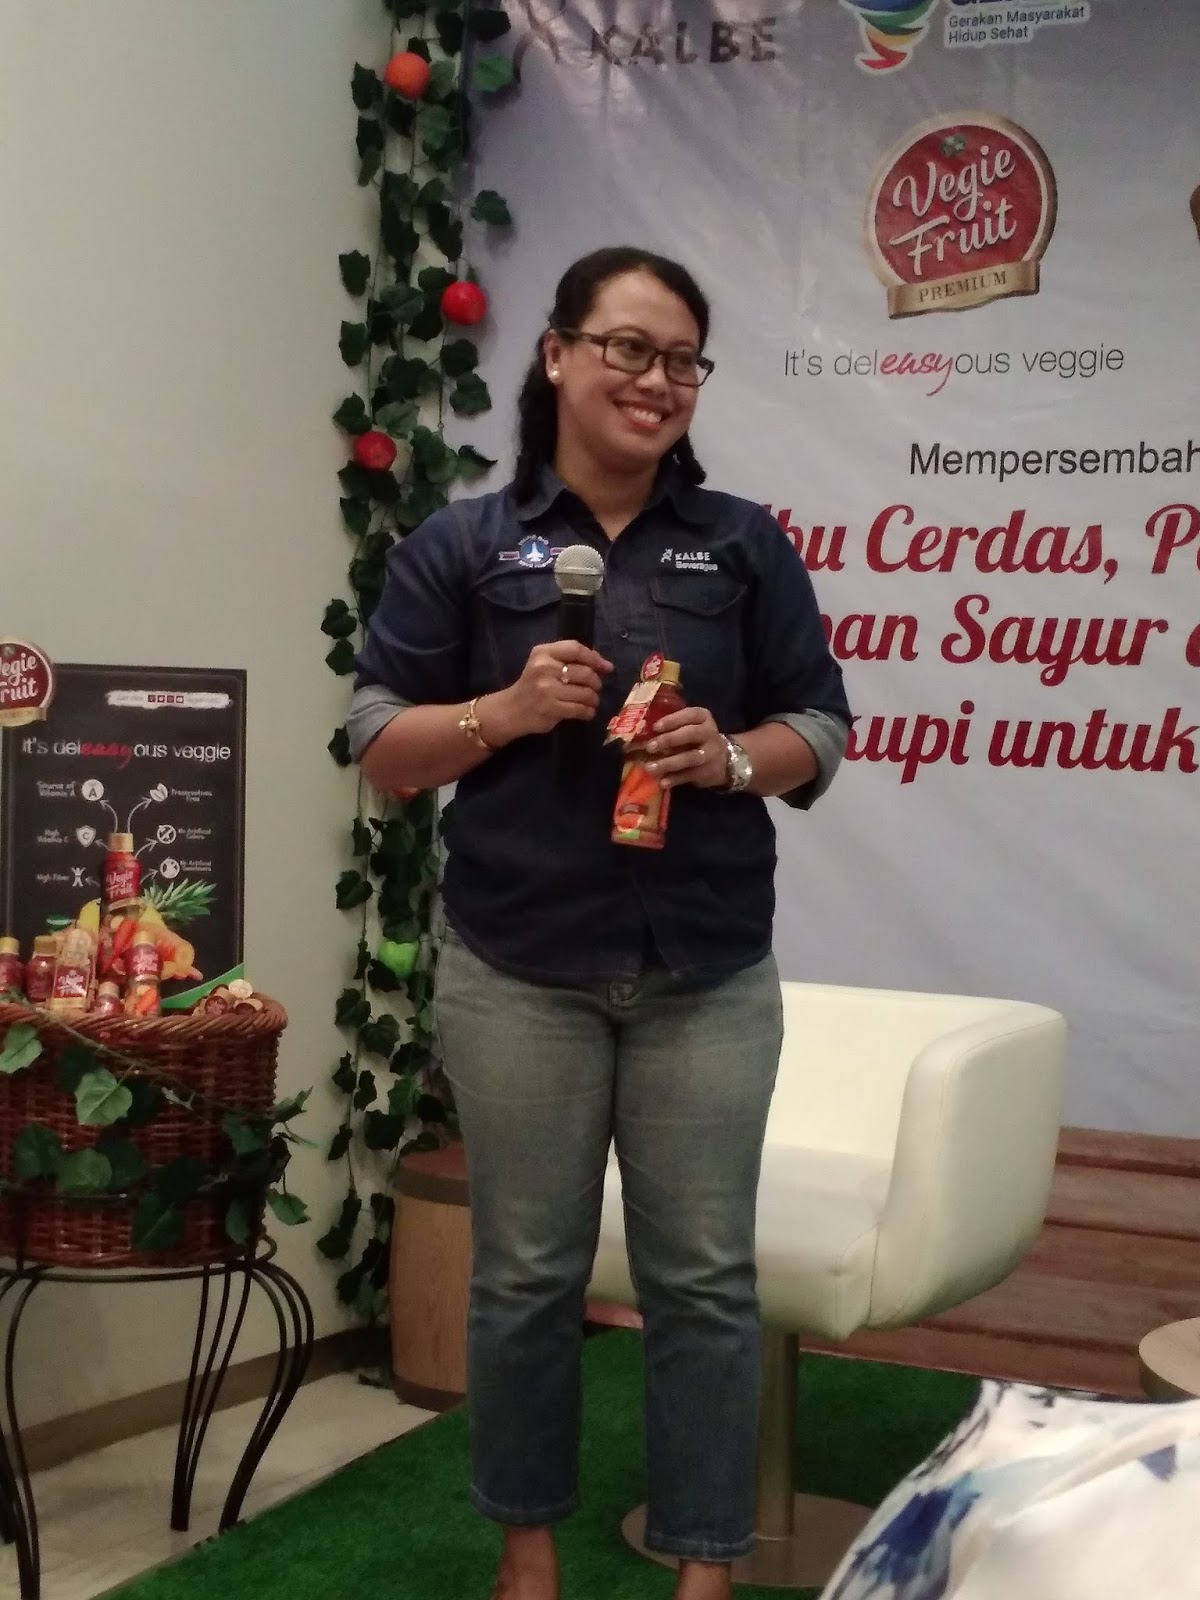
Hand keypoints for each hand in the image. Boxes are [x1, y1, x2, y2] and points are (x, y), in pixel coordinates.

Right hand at [485, 641, 613, 742]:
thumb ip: (569, 660)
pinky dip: (588, 712)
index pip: (576, 649)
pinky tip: (587, 712)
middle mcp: (544, 668)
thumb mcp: (544, 664)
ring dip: (593, 699)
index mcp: (543, 653)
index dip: (595, 658)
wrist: (511, 709)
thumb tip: (604, 665)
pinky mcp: (550, 708)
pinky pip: (580, 709)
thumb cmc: (532, 685)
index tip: (606, 668)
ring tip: (591, 701)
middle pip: (585, 672)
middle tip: (595, 688)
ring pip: (585, 692)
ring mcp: (547, 689)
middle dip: (596, 682)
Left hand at [644, 707, 728, 789]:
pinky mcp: (708, 772)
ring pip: (690, 757)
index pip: (690, 714)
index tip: (655, 727)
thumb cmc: (696, 739)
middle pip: (690, 734)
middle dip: (669, 740)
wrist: (723, 761)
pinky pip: (690, 775)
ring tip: (650, 768)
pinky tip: (662, 782)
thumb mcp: (690, 727)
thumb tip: (645, 734)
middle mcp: (709, 733)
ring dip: (669, 763)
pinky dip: (675, 779)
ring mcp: (711, 753)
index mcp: (703, 718)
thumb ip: (673, 727)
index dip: (672, 720)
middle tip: (650, 747)